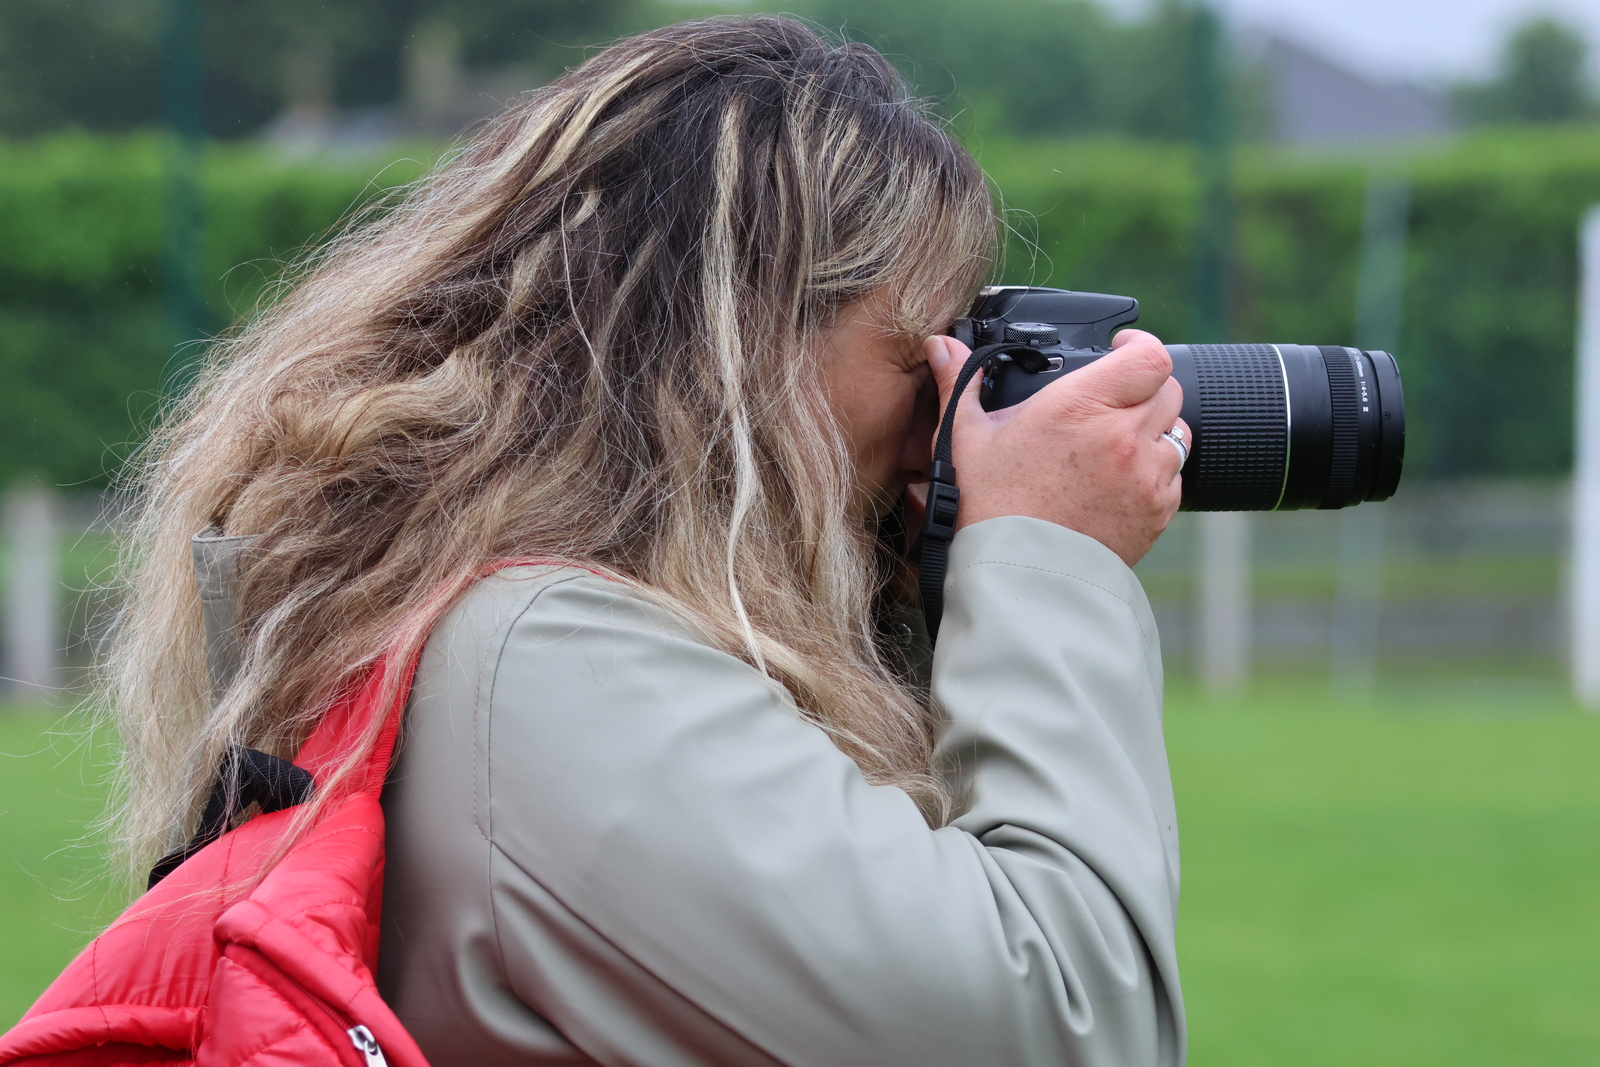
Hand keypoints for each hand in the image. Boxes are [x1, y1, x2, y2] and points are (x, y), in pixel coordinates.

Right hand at [923, 329, 1187, 566]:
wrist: (1017, 576)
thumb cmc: (989, 508)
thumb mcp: (966, 439)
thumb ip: (960, 383)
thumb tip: (942, 347)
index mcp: (1080, 406)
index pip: (1148, 356)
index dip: (1140, 345)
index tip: (1121, 349)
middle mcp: (1123, 437)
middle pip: (1169, 389)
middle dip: (1145, 388)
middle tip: (1113, 400)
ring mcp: (1146, 476)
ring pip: (1177, 432)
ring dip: (1154, 431)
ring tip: (1116, 444)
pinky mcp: (1157, 512)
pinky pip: (1173, 477)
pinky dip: (1155, 473)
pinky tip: (1118, 482)